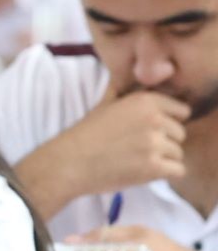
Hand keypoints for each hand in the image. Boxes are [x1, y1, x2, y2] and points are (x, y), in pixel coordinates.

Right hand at [47, 81, 188, 199]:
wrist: (68, 162)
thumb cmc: (83, 135)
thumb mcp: (102, 105)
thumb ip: (119, 90)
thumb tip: (120, 76)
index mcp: (145, 101)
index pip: (182, 111)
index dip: (168, 122)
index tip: (151, 131)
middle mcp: (155, 119)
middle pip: (180, 134)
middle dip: (165, 142)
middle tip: (139, 149)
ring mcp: (155, 143)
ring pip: (178, 154)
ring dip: (163, 160)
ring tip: (138, 161)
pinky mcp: (154, 167)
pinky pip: (177, 170)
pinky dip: (164, 174)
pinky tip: (145, 172)